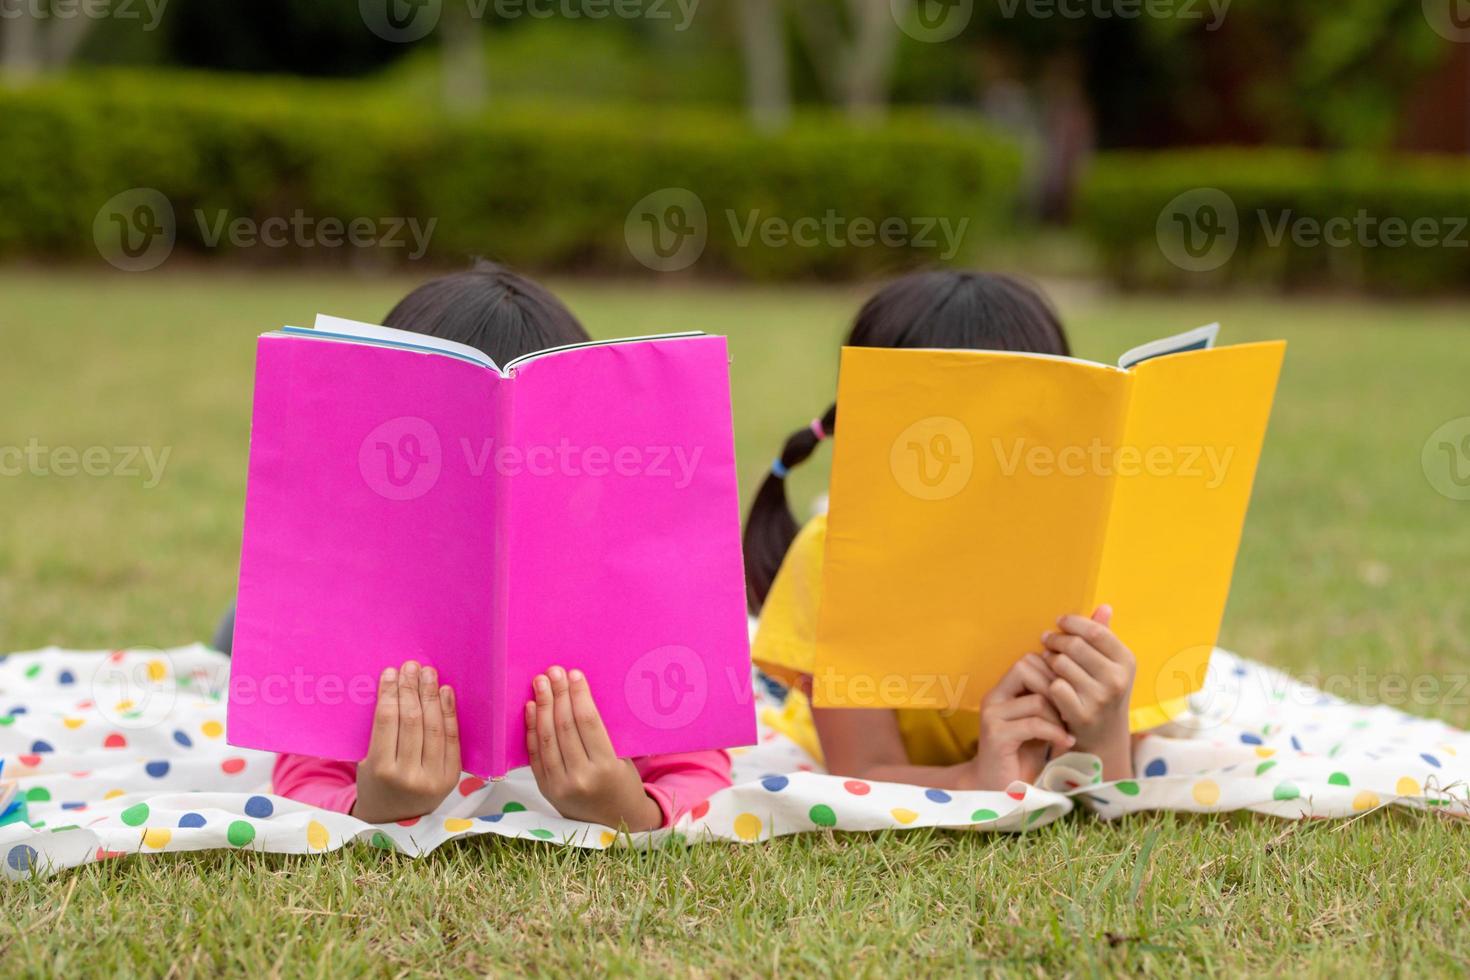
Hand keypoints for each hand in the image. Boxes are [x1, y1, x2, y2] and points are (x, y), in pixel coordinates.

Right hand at [352, 661, 461, 823]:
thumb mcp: (367, 762)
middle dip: (411, 689)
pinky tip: (445, 692)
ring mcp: (434, 777)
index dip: (390, 694)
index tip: (390, 672)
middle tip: (411, 666)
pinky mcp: (451, 777)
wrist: (395, 820)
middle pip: (412, 721)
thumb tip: (392, 686)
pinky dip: (449, 712)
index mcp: (381, 770)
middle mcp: (409, 775)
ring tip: (428, 673)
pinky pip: (452, 738)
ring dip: (431, 695)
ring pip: (434, 727)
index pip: (387, 722)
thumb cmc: (376, 783)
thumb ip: (379, 731)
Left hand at [526, 666, 662, 831]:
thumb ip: (602, 734)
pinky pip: (535, 754)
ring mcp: (559, 785)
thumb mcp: (623, 759)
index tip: (574, 675)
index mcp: (606, 768)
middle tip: (554, 672)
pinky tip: (531, 708)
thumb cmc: (623, 784)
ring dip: (542, 707)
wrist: (614, 823)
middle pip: (564, 727)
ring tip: (540, 683)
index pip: (588, 723)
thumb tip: (579, 695)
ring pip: (546, 738)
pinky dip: (532, 729)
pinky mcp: (545, 789)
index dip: (579, 696)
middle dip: (557, 695)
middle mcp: (580, 778)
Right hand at [969, 656, 1073, 790]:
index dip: (1053, 671)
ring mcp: (992, 716)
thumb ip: (1049, 701)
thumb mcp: (1040, 722)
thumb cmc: (1023, 755)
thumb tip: (1077, 679)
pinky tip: (1066, 742)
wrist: (1001, 790)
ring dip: (1059, 716)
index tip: (1070, 695)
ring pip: (1036, 698)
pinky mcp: (996, 736)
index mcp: (1002, 690)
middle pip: (1028, 669)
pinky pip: (1033, 724)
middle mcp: (993, 698)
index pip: (1028, 660)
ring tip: (1068, 730)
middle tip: (1071, 711)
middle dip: (1057, 689)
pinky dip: (1055, 733)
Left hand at [1040, 605, 1135, 778]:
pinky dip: (1047, 682)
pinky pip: (1054, 687)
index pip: (1095, 631)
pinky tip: (1046, 682)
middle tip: (1046, 640)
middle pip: (1075, 645)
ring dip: (1049, 660)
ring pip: (1061, 664)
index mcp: (1127, 661)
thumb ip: (1105, 635)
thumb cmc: (1103, 692)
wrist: (1103, 738)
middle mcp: (1117, 679)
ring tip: (1048, 661)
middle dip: (1056, 640)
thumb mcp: (1111, 665)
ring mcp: (1100, 699)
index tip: (1059, 622)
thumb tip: (1104, 606)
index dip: (1073, 623)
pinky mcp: (1082, 715)